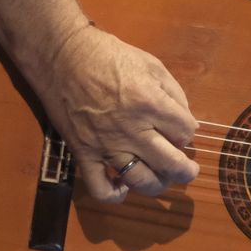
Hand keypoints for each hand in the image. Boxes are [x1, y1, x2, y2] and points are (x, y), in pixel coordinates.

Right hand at [45, 23, 199, 202]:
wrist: (61, 56)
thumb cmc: (108, 55)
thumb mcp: (151, 64)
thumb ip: (174, 94)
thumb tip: (188, 123)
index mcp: (150, 103)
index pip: (185, 131)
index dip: (188, 132)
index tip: (182, 129)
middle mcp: (132, 129)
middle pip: (171, 163)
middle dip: (186, 170)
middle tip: (188, 170)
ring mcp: (106, 146)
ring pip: (142, 181)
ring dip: (158, 184)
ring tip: (161, 178)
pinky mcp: (84, 154)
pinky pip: (101, 189)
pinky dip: (115, 195)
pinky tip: (123, 186)